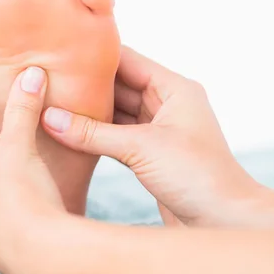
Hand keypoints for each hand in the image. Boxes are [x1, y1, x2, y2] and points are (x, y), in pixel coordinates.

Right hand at [43, 46, 271, 226]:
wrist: (222, 221)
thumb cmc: (198, 176)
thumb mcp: (141, 148)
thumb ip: (93, 133)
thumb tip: (50, 118)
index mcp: (175, 89)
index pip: (129, 61)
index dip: (97, 57)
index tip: (64, 52)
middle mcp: (167, 105)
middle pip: (120, 86)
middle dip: (89, 86)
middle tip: (52, 80)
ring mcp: (158, 131)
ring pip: (117, 113)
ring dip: (91, 112)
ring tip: (55, 104)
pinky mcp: (150, 155)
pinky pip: (116, 137)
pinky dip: (96, 136)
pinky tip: (71, 132)